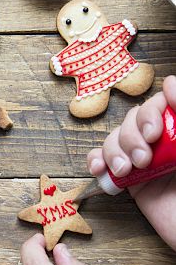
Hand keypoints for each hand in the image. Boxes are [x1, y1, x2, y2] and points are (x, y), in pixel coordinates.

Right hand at [87, 75, 175, 249]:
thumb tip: (172, 83)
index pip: (156, 105)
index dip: (149, 112)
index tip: (154, 132)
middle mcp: (161, 142)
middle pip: (131, 120)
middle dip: (130, 137)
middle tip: (143, 159)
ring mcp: (143, 161)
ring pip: (114, 139)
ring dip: (113, 152)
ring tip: (125, 170)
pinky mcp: (128, 182)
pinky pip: (102, 162)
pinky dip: (96, 162)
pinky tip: (100, 169)